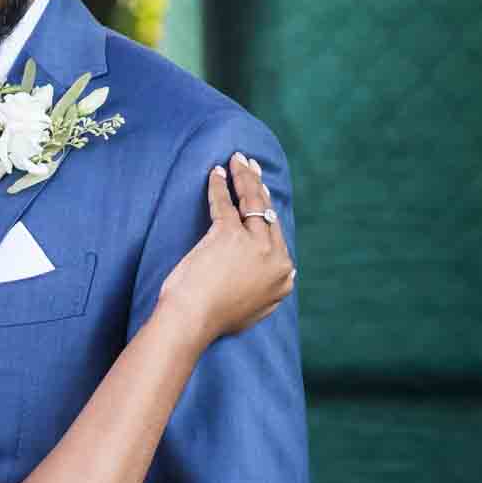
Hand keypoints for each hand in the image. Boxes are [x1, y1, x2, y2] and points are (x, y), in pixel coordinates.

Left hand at [158, 152, 295, 347]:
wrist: (193, 322)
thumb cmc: (213, 320)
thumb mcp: (255, 310)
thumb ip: (269, 291)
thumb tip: (287, 277)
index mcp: (283, 277)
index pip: (278, 237)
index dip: (269, 215)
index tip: (264, 199)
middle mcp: (276, 258)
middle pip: (268, 214)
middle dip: (260, 188)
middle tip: (253, 168)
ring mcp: (254, 245)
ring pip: (253, 203)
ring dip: (245, 177)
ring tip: (239, 160)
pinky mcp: (228, 235)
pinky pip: (225, 203)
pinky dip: (219, 186)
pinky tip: (217, 172)